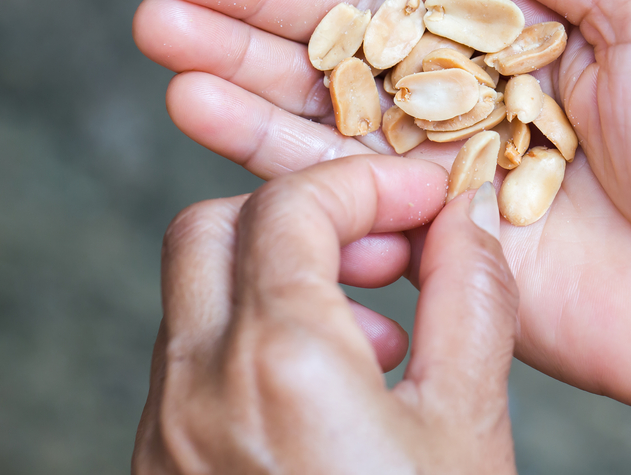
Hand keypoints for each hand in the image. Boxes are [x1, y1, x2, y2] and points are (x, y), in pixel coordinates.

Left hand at [132, 156, 517, 473]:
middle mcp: (195, 389)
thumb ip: (472, 300)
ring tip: (368, 331)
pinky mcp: (158, 470)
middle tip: (377, 251)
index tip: (421, 203)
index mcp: (279, 361)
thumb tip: (465, 223)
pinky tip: (324, 392)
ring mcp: (164, 435)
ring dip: (276, 282)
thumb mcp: (468, 425)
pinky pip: (189, 372)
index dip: (366, 185)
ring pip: (195, 300)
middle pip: (211, 230)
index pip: (291, 205)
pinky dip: (252, 346)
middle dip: (300, 216)